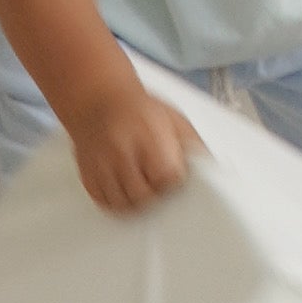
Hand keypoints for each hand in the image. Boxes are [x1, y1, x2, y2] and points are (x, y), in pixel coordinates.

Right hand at [64, 74, 200, 214]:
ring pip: (124, 203)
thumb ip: (193, 144)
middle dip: (157, 195)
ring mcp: (102, 165)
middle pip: (144, 195)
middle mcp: (122, 152)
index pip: (167, 177)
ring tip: (145, 189)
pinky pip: (104, 202)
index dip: (175, 181)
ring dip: (138, 203)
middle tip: (161, 185)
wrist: (98, 99)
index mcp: (148, 136)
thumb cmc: (139, 109)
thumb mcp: (174, 119)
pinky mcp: (89, 175)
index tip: (177, 177)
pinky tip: (127, 191)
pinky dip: (118, 203)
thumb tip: (213, 169)